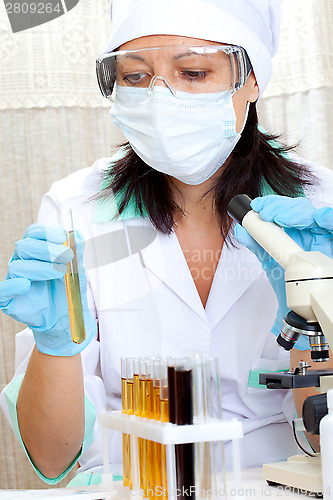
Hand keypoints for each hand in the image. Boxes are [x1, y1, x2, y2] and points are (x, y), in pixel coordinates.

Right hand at [0, 223, 96, 355]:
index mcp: (36, 250)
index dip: (46, 232)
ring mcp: (14, 279)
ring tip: (59, 272)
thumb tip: (76, 234)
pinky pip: (2, 290)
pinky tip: (25, 285)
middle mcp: (22, 261)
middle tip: (65, 256)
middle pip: (25, 247)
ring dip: (40, 268)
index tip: (61, 236)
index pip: (34, 233)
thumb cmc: (66, 289)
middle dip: (46, 249)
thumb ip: (76, 252)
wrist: (65, 316)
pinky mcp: (8, 298)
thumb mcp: (77, 269)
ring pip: (17, 267)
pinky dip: (12, 286)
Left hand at [234, 195, 332, 349]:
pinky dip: (329, 219)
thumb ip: (257, 246)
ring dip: (298, 213)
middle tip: (266, 214)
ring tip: (282, 218)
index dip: (274, 205)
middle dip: (281, 207)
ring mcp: (325, 240)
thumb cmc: (290, 288)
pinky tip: (320, 218)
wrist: (299, 313)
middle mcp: (312, 234)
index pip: (288, 210)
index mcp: (297, 234)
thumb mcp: (271, 263)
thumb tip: (241, 230)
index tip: (257, 208)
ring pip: (318, 216)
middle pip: (301, 210)